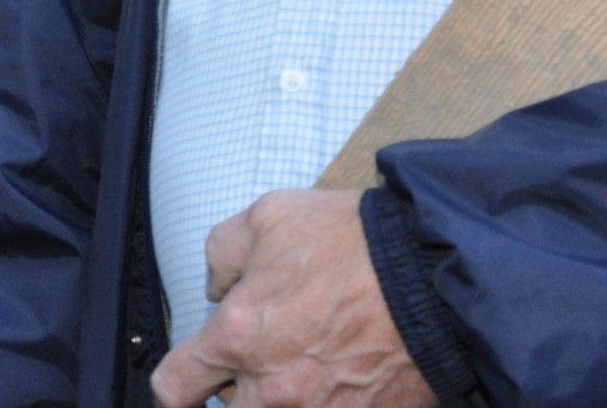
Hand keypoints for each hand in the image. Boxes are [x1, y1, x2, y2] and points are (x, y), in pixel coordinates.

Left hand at [151, 191, 435, 407]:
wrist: (434, 275)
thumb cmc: (357, 245)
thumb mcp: (271, 216)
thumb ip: (223, 252)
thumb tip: (217, 285)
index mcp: (241, 335)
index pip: (175, 386)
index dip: (173, 388)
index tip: (181, 387)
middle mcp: (273, 389)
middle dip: (232, 399)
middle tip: (250, 374)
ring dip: (279, 402)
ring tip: (299, 376)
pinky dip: (325, 406)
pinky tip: (336, 385)